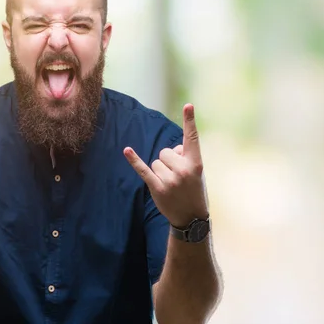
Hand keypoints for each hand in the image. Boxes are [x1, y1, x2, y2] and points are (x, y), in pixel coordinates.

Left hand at [124, 104, 207, 227]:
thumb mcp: (196, 173)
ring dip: (160, 171)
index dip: (190, 121)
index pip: (192, 138)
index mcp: (196, 163)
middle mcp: (183, 170)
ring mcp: (170, 180)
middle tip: (178, 177)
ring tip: (171, 184)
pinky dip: (134, 160)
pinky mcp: (157, 187)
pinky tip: (126, 150)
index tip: (188, 105)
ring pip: (155, 161)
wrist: (190, 217)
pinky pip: (143, 169)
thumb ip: (184, 157)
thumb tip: (170, 150)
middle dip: (168, 161)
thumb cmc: (193, 190)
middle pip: (165, 151)